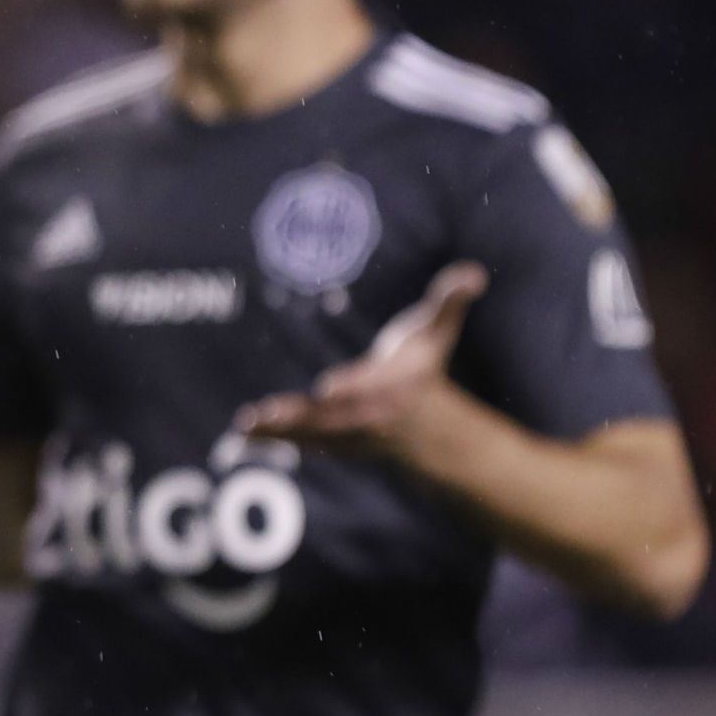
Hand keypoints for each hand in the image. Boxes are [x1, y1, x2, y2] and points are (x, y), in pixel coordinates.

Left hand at [236, 262, 485, 451]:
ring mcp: (348, 435)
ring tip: (245, 424)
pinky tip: (241, 434)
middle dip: (301, 416)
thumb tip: (474, 271)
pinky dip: (272, 441)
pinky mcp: (330, 444)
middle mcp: (367, 415)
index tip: (327, 386)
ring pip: (311, 434)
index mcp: (392, 386)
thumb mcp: (437, 332)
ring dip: (279, 430)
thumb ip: (449, 300)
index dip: (351, 387)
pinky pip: (299, 443)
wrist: (424, 425)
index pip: (370, 388)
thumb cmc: (422, 366)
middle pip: (333, 416)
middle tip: (267, 411)